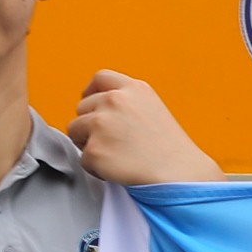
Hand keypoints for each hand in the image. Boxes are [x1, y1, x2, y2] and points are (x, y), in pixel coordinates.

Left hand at [70, 69, 219, 187]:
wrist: (177, 173)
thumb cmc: (169, 148)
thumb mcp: (152, 109)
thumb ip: (126, 102)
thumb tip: (100, 108)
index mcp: (133, 89)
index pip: (100, 78)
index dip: (92, 92)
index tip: (92, 105)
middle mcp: (115, 100)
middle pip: (82, 107)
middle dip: (90, 124)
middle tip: (111, 141)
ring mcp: (101, 123)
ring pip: (75, 130)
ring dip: (88, 143)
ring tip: (115, 154)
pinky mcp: (94, 149)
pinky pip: (83, 158)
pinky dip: (95, 167)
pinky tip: (117, 168)